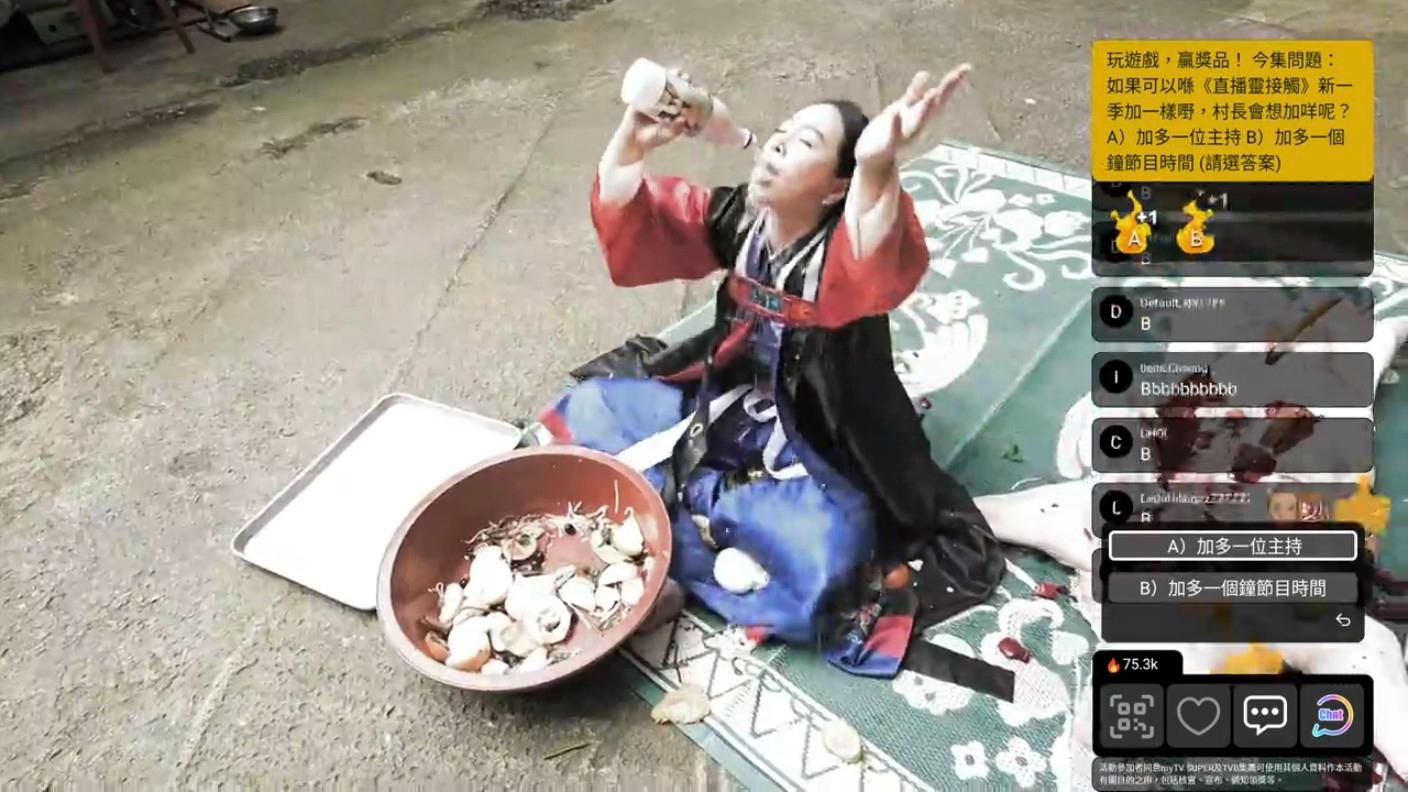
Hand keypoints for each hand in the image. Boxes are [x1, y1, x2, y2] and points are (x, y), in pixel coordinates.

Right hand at [620, 68, 702, 151]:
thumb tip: (683, 119)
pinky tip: (656, 71)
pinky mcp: (639, 98)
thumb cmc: (651, 140)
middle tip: (684, 75)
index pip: (682, 97)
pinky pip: (645, 86)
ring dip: (668, 76)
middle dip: (679, 80)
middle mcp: (662, 104)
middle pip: (672, 88)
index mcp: (671, 111)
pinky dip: (650, 78)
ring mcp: (651, 100)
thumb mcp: (666, 135)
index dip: (688, 90)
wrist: (633, 141)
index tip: (694, 85)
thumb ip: (675, 129)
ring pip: (660, 85)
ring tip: (674, 71)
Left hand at [854, 65, 969, 165]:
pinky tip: (896, 113)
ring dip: (926, 109)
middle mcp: (917, 125)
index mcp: (920, 114)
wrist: (874, 159)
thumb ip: (914, 93)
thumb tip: (925, 73)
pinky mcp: (888, 145)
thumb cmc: (889, 131)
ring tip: (933, 92)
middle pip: (934, 106)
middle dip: (945, 91)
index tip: (967, 66)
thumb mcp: (903, 108)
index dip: (952, 81)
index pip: (939, 95)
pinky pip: (893, 135)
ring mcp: (904, 135)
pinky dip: (895, 125)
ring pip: (918, 122)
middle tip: (957, 75)